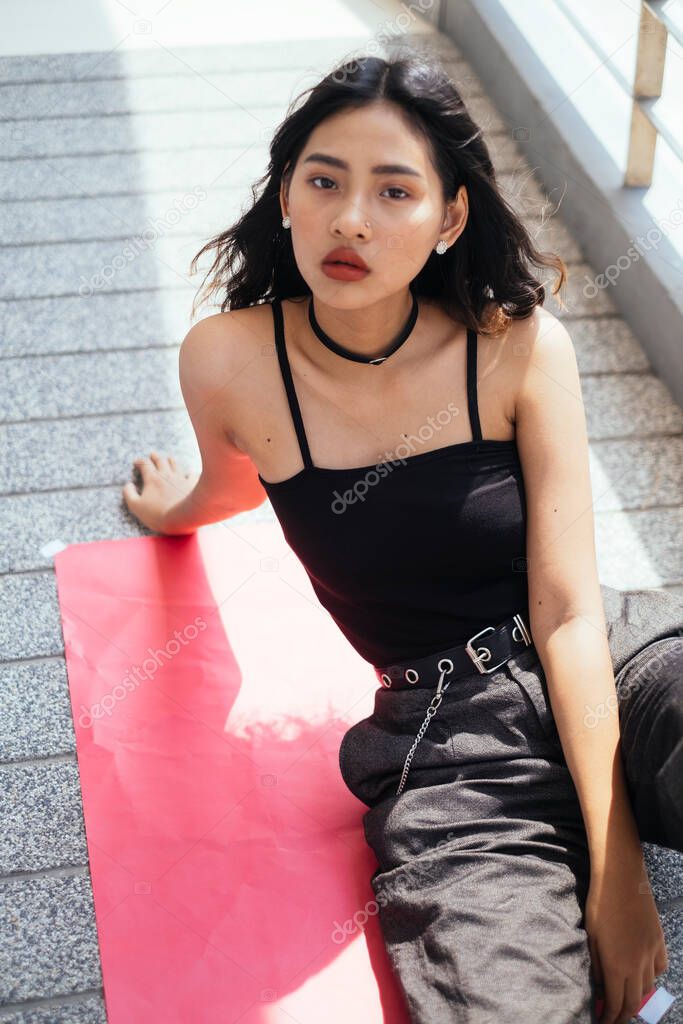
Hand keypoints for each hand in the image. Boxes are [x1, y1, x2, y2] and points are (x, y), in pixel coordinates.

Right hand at [122, 451, 198, 532]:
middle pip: (160, 461)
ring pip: (175, 465)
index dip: (140, 462)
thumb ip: (129, 494)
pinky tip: (190, 473)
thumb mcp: (136, 506)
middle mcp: (167, 475)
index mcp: (152, 479)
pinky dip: (190, 473)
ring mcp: (181, 478)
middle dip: (155, 457)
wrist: (183, 517)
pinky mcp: (193, 484)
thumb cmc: (158, 514)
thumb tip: (127, 485)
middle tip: (152, 454)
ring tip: (169, 458)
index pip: (145, 465)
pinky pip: (192, 474)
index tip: (136, 462)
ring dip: (171, 460)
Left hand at [586, 860, 667, 1023]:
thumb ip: (596, 965)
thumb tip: (600, 987)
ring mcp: (651, 953)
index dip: (610, 1019)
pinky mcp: (659, 941)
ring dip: (637, 997)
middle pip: (635, 1002)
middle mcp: (637, 965)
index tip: (603, 1023)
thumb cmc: (599, 904)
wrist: (621, 878)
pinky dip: (651, 978)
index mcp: (616, 965)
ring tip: (626, 998)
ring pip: (648, 987)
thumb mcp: (591, 937)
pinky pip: (659, 968)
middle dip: (623, 1015)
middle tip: (613, 1019)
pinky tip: (642, 975)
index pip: (617, 1004)